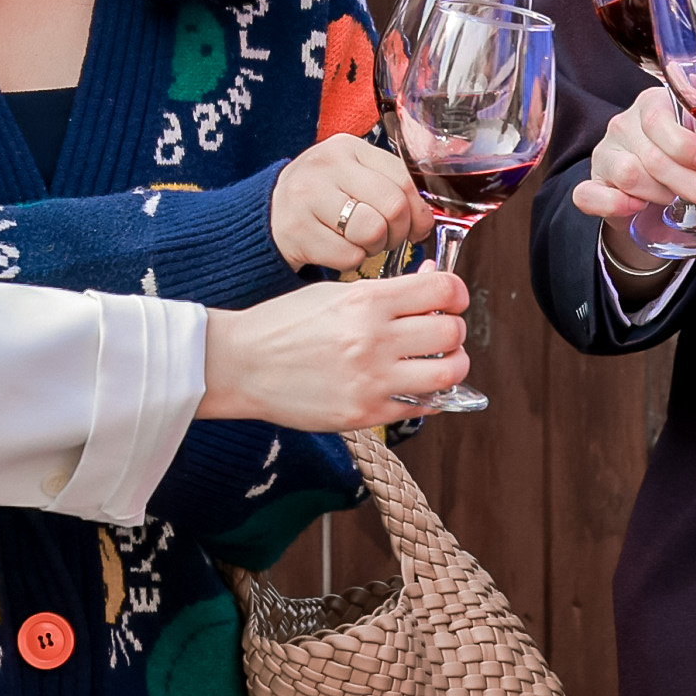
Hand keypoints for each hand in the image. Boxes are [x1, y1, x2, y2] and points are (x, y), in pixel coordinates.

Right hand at [200, 269, 470, 429]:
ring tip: (436, 362)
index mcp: (365, 300)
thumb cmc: (282, 324)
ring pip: (448, 372)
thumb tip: (433, 282)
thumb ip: (385, 291)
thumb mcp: (333, 292)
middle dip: (452, 329)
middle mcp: (374, 338)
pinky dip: (429, 395)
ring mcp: (372, 380)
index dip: (455, 293)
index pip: (443, 289)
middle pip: (451, 331)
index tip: (449, 299)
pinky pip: (423, 406)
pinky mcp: (367, 413)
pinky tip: (414, 385)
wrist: (240, 365)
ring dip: (451, 365)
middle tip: (439, 332)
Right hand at [272, 134, 431, 274]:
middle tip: (386, 237)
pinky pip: (348, 256)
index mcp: (348, 148)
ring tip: (358, 241)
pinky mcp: (297, 230)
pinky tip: (337, 249)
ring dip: (374, 247)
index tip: (417, 226)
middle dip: (398, 232)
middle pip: (393, 207)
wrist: (267, 215)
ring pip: (373, 232)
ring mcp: (308, 196)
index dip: (419, 210)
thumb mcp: (351, 175)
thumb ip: (388, 184)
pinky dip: (350, 260)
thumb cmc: (320, 198)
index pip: (403, 179)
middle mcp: (326, 166)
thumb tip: (425, 218)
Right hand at [565, 85, 695, 270]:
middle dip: (691, 184)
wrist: (673, 201)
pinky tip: (636, 207)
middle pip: (652, 155)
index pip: (660, 120)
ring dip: (660, 194)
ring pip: (629, 175)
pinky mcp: (593, 184)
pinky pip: (589, 195)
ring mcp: (605, 154)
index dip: (686, 145)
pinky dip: (613, 204)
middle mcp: (625, 124)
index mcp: (653, 104)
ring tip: (678, 201)